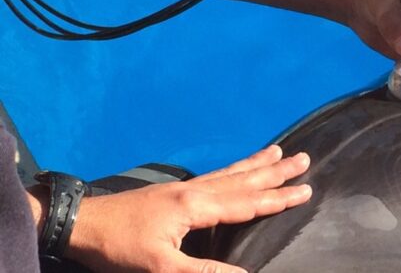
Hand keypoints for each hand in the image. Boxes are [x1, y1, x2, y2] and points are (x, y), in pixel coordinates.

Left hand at [66, 145, 310, 272]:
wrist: (80, 224)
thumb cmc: (119, 248)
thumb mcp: (161, 267)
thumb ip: (204, 272)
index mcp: (196, 206)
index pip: (246, 202)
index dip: (278, 199)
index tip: (306, 190)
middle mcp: (194, 191)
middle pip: (243, 179)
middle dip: (275, 172)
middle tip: (304, 158)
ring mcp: (183, 188)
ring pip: (229, 173)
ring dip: (256, 164)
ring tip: (279, 151)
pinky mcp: (172, 191)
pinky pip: (214, 175)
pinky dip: (233, 169)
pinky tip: (235, 169)